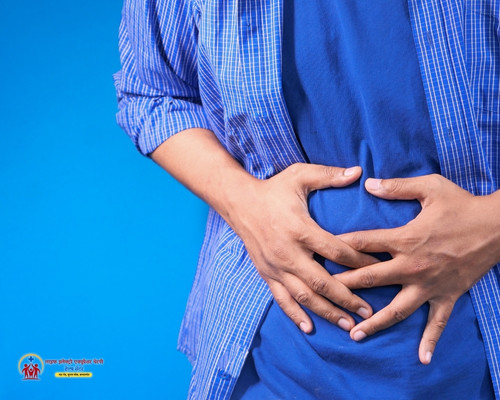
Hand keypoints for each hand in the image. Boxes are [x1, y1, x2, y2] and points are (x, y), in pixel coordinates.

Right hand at [228, 163, 376, 332]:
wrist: (239, 202)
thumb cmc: (273, 189)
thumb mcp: (299, 175)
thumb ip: (329, 175)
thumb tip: (359, 172)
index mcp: (300, 229)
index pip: (337, 251)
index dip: (361, 261)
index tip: (380, 268)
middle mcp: (288, 252)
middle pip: (322, 282)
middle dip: (348, 299)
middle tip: (369, 312)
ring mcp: (276, 266)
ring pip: (304, 296)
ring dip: (327, 312)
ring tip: (348, 325)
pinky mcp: (266, 273)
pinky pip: (281, 299)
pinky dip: (295, 315)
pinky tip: (309, 327)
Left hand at [335, 174, 499, 363]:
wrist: (499, 226)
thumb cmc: (462, 204)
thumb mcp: (430, 187)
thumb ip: (397, 187)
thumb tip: (368, 184)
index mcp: (405, 238)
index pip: (364, 243)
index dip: (339, 246)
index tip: (319, 253)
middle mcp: (413, 265)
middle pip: (371, 279)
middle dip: (345, 287)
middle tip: (324, 295)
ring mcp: (430, 284)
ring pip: (397, 309)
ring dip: (374, 322)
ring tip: (353, 334)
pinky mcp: (448, 295)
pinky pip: (438, 322)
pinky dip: (431, 340)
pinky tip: (422, 358)